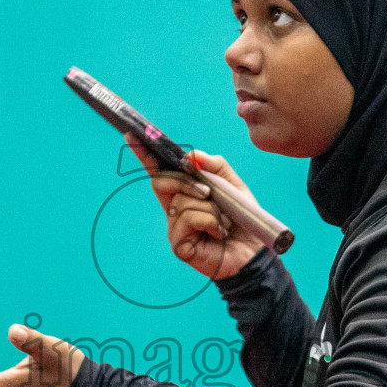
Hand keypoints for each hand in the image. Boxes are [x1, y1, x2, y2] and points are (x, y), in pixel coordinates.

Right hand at [123, 135, 266, 279]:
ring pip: (182, 201)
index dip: (145, 154)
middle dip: (186, 181)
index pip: (160, 172)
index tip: (132, 134)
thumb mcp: (233, 186)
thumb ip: (215, 167)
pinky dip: (210, 220)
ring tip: (224, 222)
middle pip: (163, 181)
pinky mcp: (179, 245)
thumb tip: (192, 155)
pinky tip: (219, 233)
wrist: (255, 252)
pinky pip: (189, 218)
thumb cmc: (243, 221)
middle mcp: (174, 211)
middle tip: (209, 192)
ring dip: (210, 207)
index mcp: (183, 194)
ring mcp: (174, 229)